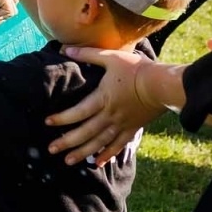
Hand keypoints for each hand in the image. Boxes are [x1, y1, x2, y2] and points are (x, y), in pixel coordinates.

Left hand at [45, 46, 164, 164]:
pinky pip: (118, 145)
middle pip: (86, 132)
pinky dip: (107, 154)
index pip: (78, 112)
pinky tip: (97, 162)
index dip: (62, 118)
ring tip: (68, 161)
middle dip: (67, 142)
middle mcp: (110, 115)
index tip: (47, 122)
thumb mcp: (111, 57)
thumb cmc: (137, 69)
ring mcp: (122, 124)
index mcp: (103, 99)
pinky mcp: (132, 129)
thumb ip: (88, 54)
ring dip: (83, 152)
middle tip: (51, 149)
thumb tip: (65, 48)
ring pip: (99, 142)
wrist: (163, 85)